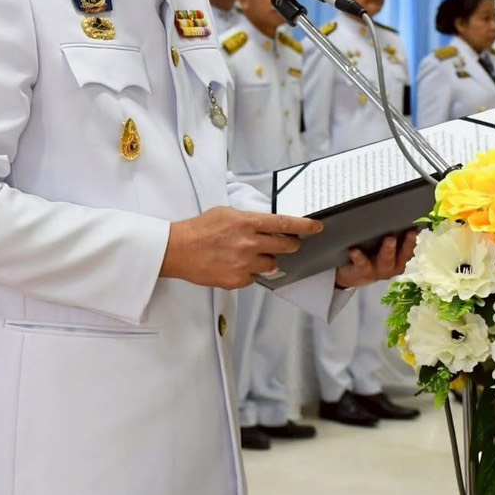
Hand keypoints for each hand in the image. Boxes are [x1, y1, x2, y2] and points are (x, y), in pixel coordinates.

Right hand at [161, 207, 321, 289]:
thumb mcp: (226, 213)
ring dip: (266, 259)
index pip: (283, 224)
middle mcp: (249, 244)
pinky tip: (234, 265)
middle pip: (285, 246)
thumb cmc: (199, 229)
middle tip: (287, 244)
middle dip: (289, 245)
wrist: (177, 250)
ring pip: (271, 264)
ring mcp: (244, 264)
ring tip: (247, 254)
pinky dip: (249, 272)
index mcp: (247, 223)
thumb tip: (266, 225)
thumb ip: (249, 220)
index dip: (304, 226)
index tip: (317, 227)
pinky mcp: (237, 280)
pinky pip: (254, 277)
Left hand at [335, 230, 416, 288]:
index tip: (415, 229)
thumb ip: (394, 237)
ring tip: (390, 239)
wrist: (356, 275)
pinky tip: (355, 250)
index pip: (409, 248)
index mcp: (400, 259)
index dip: (413, 240)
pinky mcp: (363, 272)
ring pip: (385, 261)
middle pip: (401, 255)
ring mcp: (379, 271)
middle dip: (405, 244)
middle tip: (408, 231)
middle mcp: (393, 266)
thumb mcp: (385, 248)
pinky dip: (359, 257)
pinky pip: (362, 264)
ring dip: (388, 250)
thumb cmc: (373, 255)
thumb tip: (401, 216)